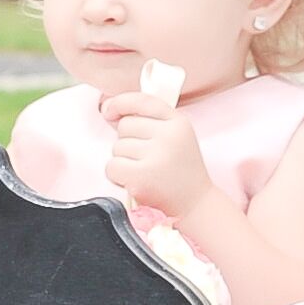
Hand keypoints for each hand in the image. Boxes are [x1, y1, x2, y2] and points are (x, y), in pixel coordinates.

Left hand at [97, 87, 214, 219]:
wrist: (195, 203)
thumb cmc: (179, 171)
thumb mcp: (174, 137)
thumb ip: (147, 121)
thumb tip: (109, 110)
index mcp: (178, 122)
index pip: (142, 101)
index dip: (120, 103)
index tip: (109, 110)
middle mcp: (169, 136)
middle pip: (125, 125)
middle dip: (127, 141)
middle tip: (146, 158)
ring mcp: (156, 156)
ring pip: (117, 147)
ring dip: (123, 161)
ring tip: (145, 171)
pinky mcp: (142, 176)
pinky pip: (111, 166)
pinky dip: (117, 176)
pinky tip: (135, 181)